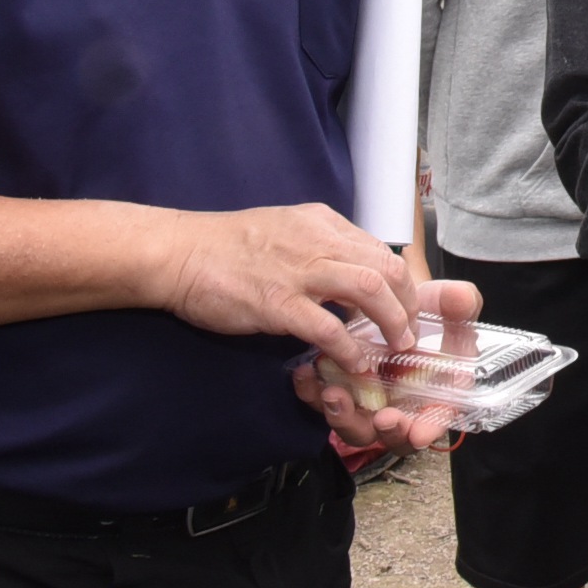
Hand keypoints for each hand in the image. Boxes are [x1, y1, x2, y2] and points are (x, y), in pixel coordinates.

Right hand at [151, 201, 420, 370]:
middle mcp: (319, 241)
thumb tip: (349, 273)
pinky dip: (349, 348)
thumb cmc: (227, 245)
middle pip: (387, 268)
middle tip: (408, 334)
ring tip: (396, 348)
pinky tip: (356, 365)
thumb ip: (320, 246)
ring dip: (391, 323)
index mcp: (323, 223)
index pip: (381, 251)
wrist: (179, 252)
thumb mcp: (286, 229)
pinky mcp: (277, 302)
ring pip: (370, 289)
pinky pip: (328, 327)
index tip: (404, 309)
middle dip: (407, 305)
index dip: (401, 284)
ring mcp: (299, 271)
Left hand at [293, 277, 484, 452]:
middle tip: (381, 418)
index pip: (437, 419)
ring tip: (333, 393)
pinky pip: (323, 403)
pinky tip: (306, 373)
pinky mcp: (340, 391)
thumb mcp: (445, 302)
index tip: (420, 432)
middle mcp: (403, 404)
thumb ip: (459, 302)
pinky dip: (312, 393)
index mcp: (436, 391)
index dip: (430, 428)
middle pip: (395, 434)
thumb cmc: (424, 311)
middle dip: (388, 432)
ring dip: (344, 417)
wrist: (388, 303)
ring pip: (355, 426)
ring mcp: (369, 402)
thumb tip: (463, 297)